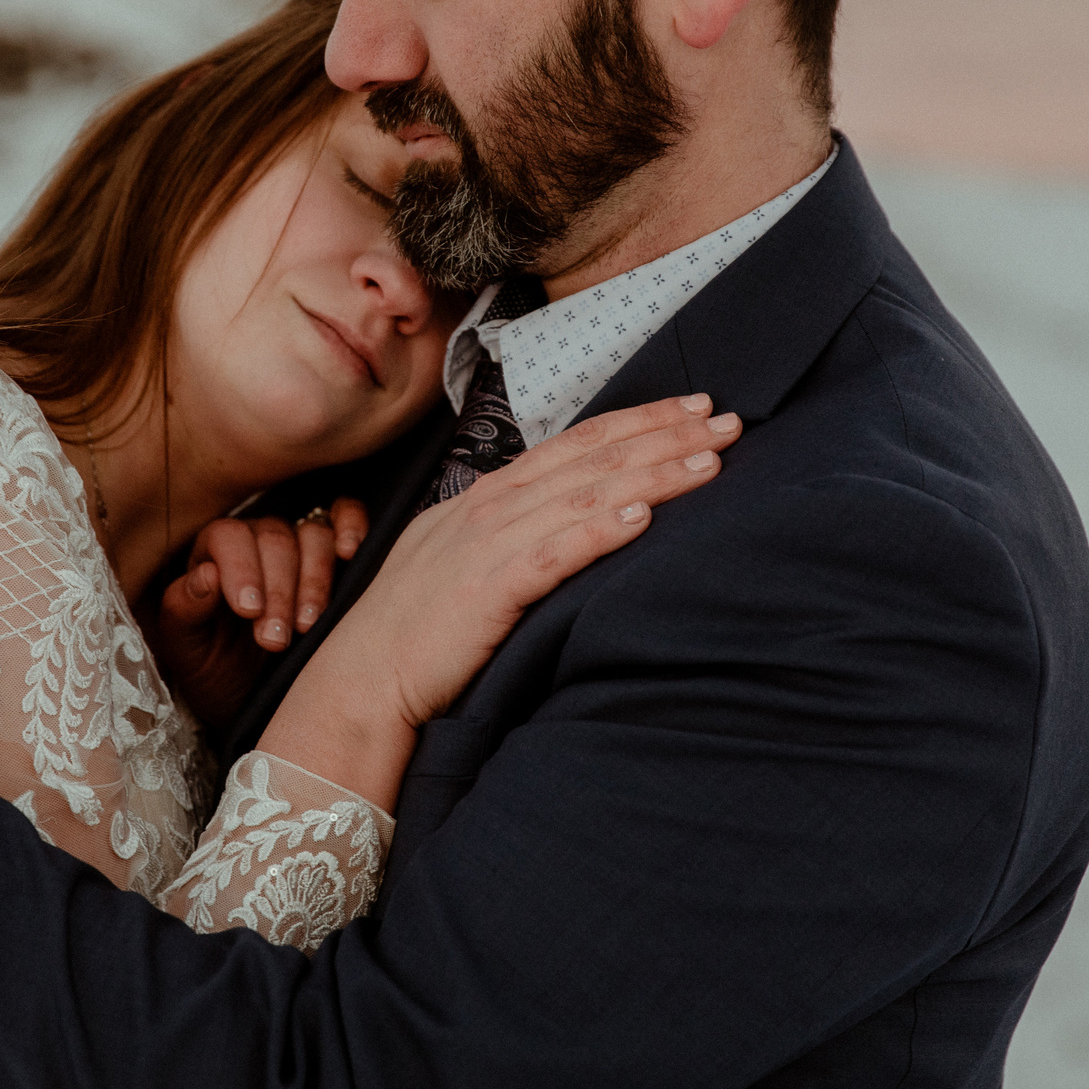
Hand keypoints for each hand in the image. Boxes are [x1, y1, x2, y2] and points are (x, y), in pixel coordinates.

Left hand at [137, 500, 367, 728]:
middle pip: (274, 536)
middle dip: (279, 590)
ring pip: (313, 533)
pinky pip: (346, 515)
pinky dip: (352, 524)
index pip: (228, 536)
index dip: (241, 568)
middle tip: (276, 641)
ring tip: (310, 625)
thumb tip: (206, 573)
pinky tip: (350, 551)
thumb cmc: (216, 673)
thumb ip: (184, 610)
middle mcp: (256, 541)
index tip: (250, 611)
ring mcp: (298, 544)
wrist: (255, 702)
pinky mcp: (335, 555)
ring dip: (316, 577)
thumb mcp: (186, 653)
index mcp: (212, 554)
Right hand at [258, 395, 740, 809]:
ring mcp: (487, 545)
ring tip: (710, 460)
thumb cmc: (415, 630)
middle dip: (662, 433)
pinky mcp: (487, 590)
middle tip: (726, 417)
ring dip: (651, 473)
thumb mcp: (462, 560)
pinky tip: (642, 517)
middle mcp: (490, 508)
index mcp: (487, 497)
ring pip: (584, 495)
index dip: (637, 421)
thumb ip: (512, 532)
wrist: (361, 681)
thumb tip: (570, 515)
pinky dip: (599, 530)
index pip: (576, 443)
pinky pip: (552, 553)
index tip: (692, 407)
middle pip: (591, 457)